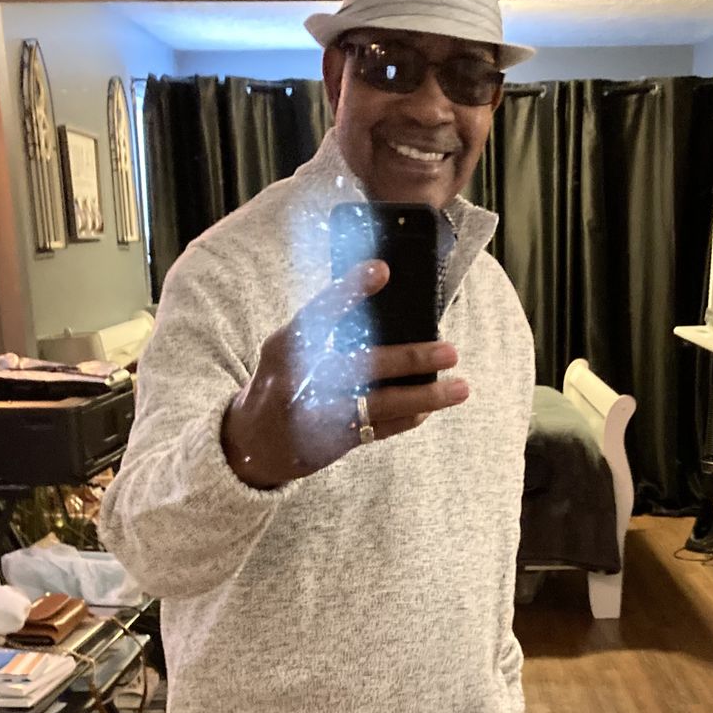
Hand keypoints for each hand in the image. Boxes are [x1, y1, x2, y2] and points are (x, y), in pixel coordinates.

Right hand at [222, 260, 467, 489]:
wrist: (252, 442)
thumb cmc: (283, 381)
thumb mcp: (289, 350)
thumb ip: (327, 331)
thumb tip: (387, 308)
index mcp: (287, 346)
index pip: (319, 312)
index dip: (349, 289)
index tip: (382, 270)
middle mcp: (300, 380)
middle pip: (362, 365)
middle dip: (410, 357)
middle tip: (450, 350)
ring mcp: (317, 414)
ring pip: (379, 403)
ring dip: (424, 396)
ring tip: (460, 387)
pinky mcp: (331, 443)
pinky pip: (378, 429)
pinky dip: (407, 417)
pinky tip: (430, 407)